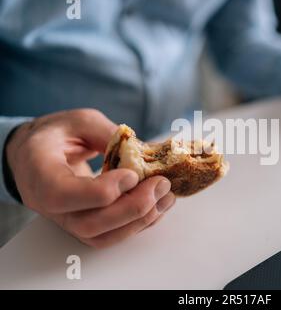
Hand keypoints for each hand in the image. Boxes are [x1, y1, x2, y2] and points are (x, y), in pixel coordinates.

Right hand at [6, 109, 175, 247]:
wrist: (35, 154)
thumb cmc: (55, 135)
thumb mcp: (80, 121)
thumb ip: (109, 133)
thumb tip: (146, 151)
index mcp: (39, 172)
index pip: (62, 195)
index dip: (101, 191)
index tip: (133, 174)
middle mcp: (48, 205)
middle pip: (89, 224)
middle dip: (132, 208)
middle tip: (161, 185)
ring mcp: (66, 220)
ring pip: (102, 236)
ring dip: (140, 219)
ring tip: (166, 196)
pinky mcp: (83, 224)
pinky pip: (110, 235)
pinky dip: (138, 224)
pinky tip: (157, 205)